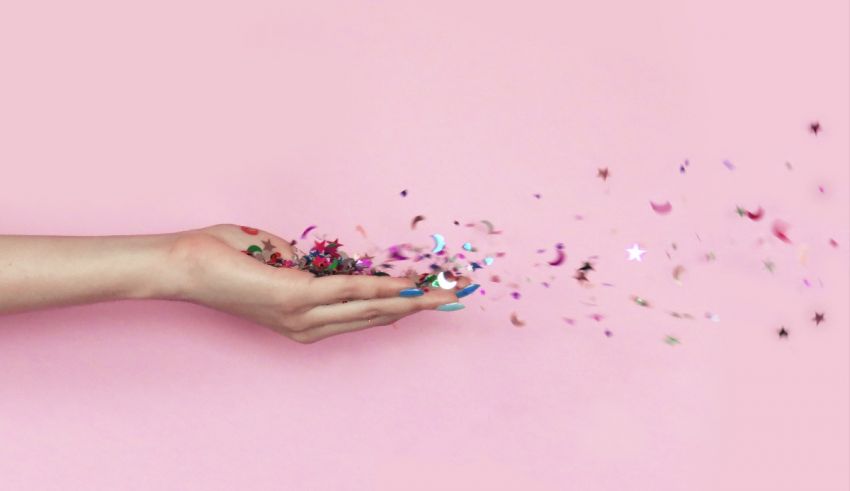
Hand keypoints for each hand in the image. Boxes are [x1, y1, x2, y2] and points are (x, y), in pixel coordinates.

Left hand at [166, 224, 474, 342]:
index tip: (427, 297)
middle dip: (416, 308)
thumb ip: (303, 262)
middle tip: (451, 299)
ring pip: (368, 308)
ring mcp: (302, 315)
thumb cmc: (222, 258)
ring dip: (408, 301)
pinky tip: (404, 286)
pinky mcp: (295, 297)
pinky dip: (379, 289)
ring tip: (441, 296)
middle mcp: (307, 325)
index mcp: (302, 320)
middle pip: (374, 317)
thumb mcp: (272, 259)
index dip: (398, 306)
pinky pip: (348, 292)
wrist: (183, 266)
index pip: (361, 314)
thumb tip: (321, 259)